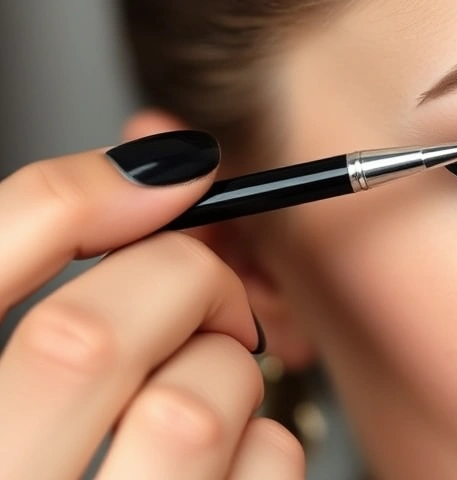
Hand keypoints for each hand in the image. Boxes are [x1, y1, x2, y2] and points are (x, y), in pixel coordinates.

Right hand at [0, 131, 303, 479]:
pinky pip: (267, 465)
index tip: (175, 175)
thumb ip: (50, 266)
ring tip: (215, 384)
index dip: (74, 199)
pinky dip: (268, 437)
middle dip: (180, 282)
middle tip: (206, 291)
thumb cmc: (62, 447)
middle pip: (88, 336)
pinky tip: (233, 453)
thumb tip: (161, 171)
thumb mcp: (23, 368)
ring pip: (193, 407)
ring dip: (230, 368)